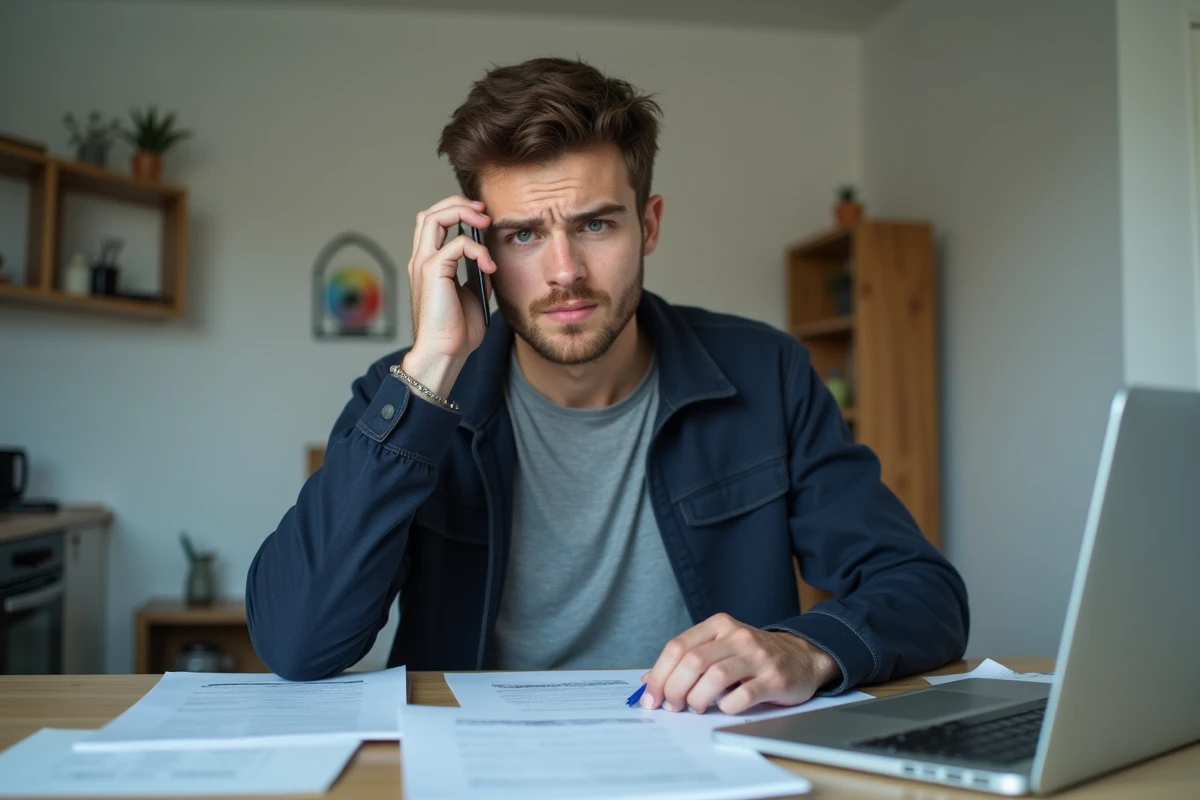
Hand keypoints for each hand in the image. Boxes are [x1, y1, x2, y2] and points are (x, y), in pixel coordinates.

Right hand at [403, 195, 497, 396]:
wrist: (444, 354)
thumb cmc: (456, 332)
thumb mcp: (474, 295)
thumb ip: (477, 274)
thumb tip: (490, 259)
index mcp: (429, 265)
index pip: (434, 224)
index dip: (456, 212)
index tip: (482, 217)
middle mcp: (421, 260)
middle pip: (430, 212)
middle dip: (458, 204)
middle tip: (483, 211)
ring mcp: (423, 264)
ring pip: (433, 217)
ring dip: (462, 213)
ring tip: (484, 222)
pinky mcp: (431, 271)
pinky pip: (455, 244)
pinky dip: (476, 249)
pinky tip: (488, 266)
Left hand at [639, 613, 840, 715]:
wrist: (802, 656)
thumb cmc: (754, 656)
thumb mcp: (720, 647)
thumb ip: (687, 658)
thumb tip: (650, 680)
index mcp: (719, 625)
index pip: (678, 647)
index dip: (660, 674)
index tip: (651, 697)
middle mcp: (737, 636)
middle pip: (693, 662)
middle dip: (674, 689)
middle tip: (672, 707)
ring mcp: (757, 656)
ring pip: (715, 677)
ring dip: (697, 699)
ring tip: (695, 708)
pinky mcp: (774, 679)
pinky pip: (743, 696)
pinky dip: (726, 707)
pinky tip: (724, 708)